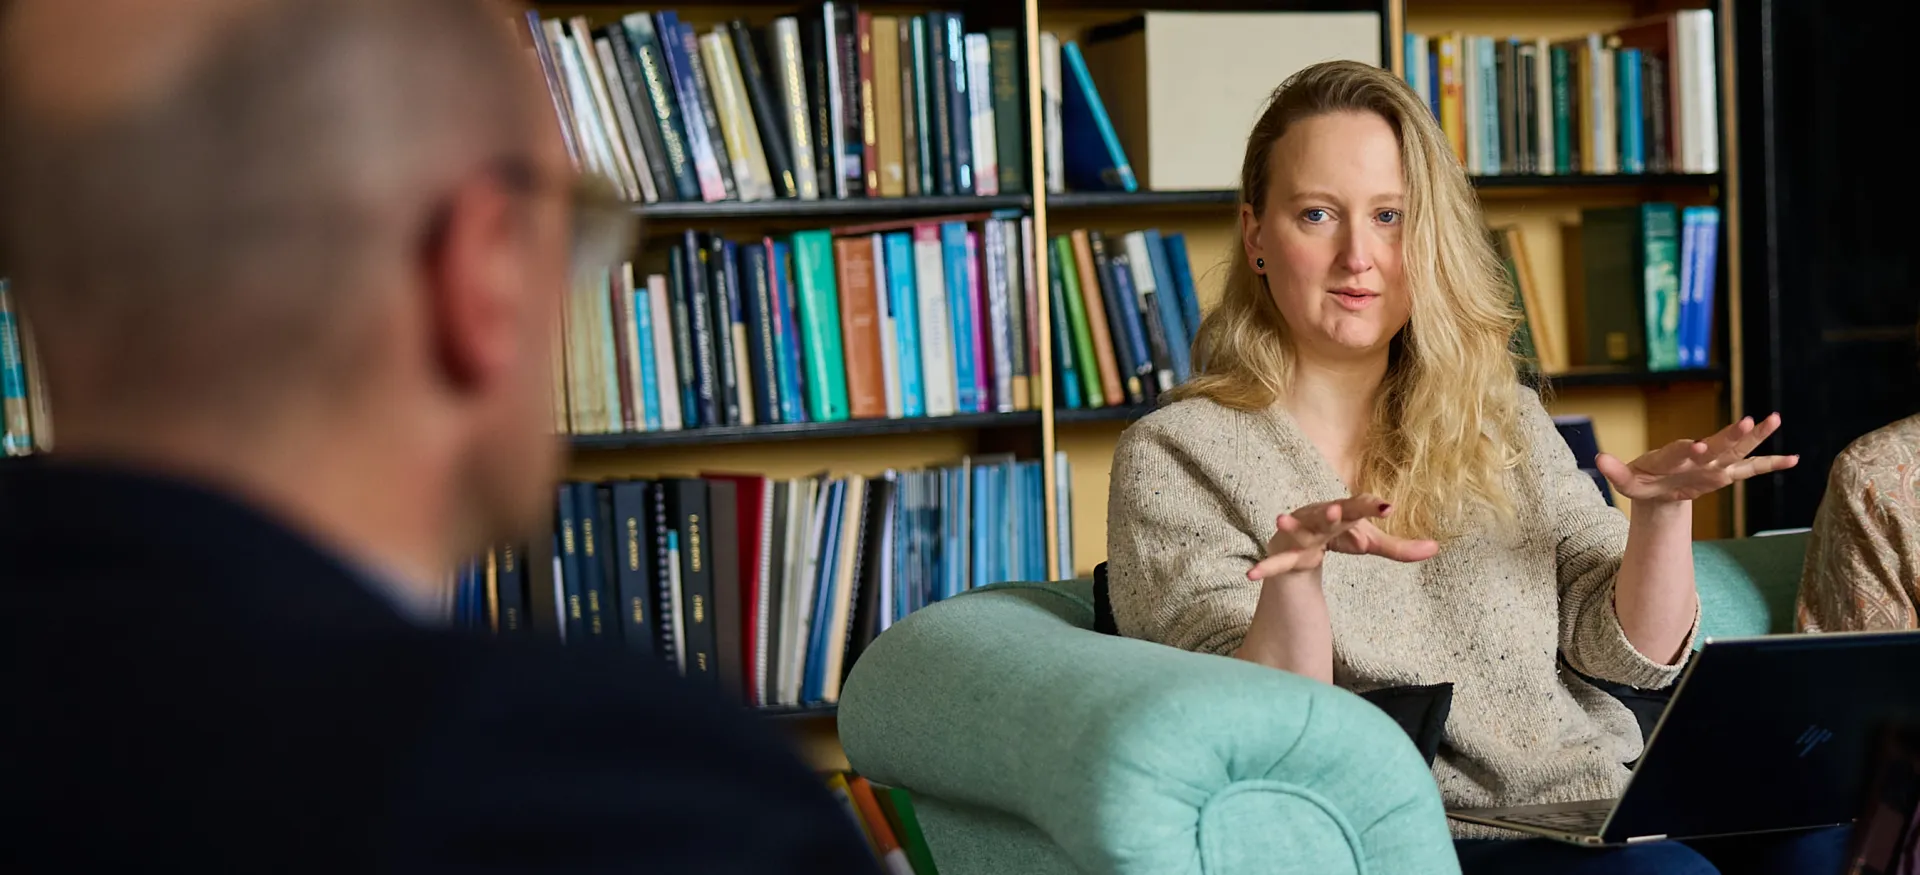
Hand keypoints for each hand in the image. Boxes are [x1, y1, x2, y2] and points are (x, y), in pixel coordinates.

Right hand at [1246, 494, 1440, 581]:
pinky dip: (1265, 569)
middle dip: (1333, 513)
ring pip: (1297, 529)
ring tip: (1281, 519)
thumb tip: (1436, 548)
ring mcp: (1299, 533)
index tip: (1387, 506)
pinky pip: (1276, 563)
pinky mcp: (1285, 552)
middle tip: (1339, 511)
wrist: (1296, 536)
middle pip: (1328, 514)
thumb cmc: (1338, 534)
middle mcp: (1319, 517)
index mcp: (1342, 511)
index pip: (1359, 506)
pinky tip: (1251, 576)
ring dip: (1291, 525)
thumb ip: (1399, 548)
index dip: (1370, 507)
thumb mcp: (1369, 541)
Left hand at [1596, 412, 1798, 503]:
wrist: (1656, 484)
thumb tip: (1597, 458)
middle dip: (1730, 434)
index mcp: (1671, 456)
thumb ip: (1614, 471)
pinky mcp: (1724, 473)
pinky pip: (1751, 468)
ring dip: (1755, 436)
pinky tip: (1794, 459)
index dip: (1688, 450)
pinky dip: (1770, 464)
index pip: (1680, 452)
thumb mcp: (1625, 481)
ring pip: (1737, 448)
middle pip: (1716, 443)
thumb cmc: (1641, 481)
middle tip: (1747, 420)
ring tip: (1774, 418)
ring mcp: (1713, 463)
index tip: (1698, 446)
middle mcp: (1696, 455)